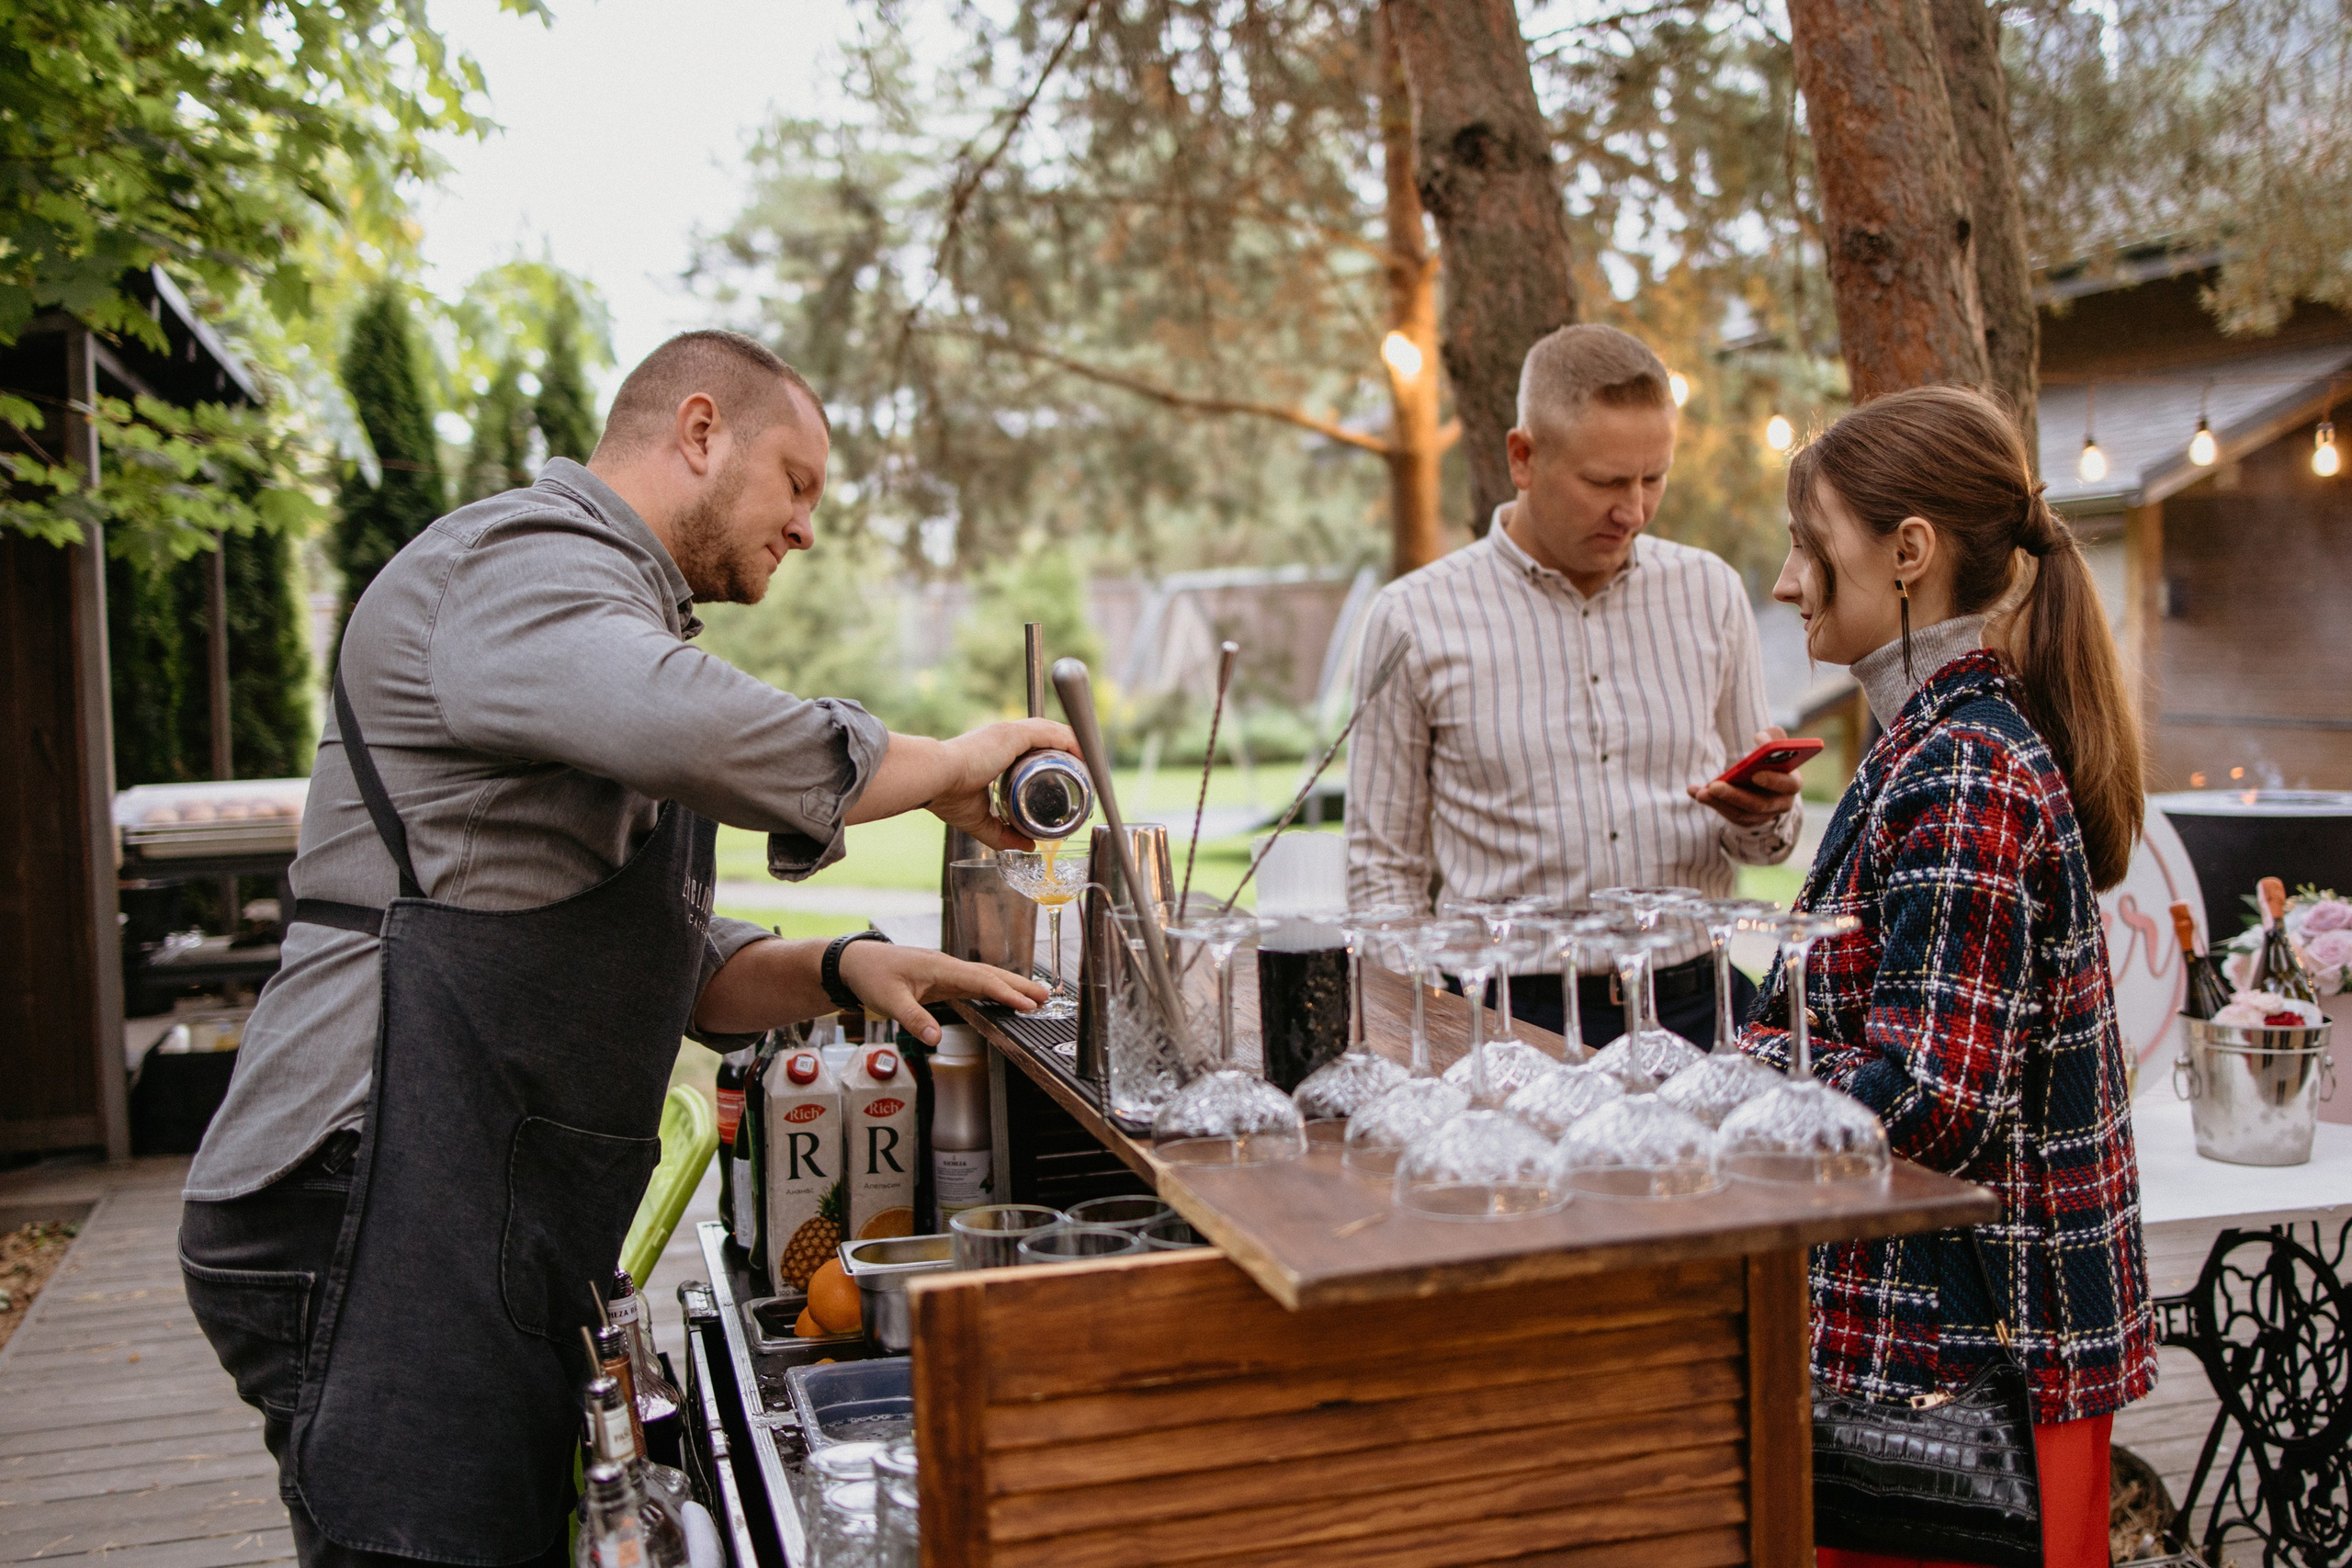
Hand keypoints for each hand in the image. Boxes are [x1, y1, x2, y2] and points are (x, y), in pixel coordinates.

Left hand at [837, 941, 1048, 1045]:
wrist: (855, 962)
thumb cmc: (871, 976)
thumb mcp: (888, 1000)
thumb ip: (913, 1019)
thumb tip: (935, 1039)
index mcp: (940, 968)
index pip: (980, 981)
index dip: (1005, 993)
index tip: (1027, 1004)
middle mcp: (947, 967)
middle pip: (990, 975)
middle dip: (1018, 986)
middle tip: (1045, 997)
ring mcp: (946, 971)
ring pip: (984, 977)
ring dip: (1009, 985)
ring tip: (1034, 996)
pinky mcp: (941, 978)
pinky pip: (974, 982)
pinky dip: (993, 988)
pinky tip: (1002, 997)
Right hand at [929, 718, 1078, 851]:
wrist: (934, 780)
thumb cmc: (947, 796)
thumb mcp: (980, 820)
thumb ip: (1003, 834)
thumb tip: (1028, 847)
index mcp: (993, 751)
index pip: (1030, 748)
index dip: (1050, 758)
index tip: (1068, 774)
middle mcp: (1002, 737)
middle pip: (1045, 739)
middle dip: (1067, 752)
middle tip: (1085, 772)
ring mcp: (1007, 733)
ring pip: (1050, 733)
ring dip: (1072, 745)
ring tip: (1089, 762)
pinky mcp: (1011, 734)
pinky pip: (1049, 732)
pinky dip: (1068, 739)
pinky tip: (1082, 751)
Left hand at [1688, 725, 1802, 829]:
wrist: (1766, 785)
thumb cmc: (1770, 761)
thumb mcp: (1776, 747)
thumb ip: (1773, 739)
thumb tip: (1761, 740)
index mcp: (1791, 783)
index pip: (1788, 784)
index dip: (1774, 780)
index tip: (1756, 774)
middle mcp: (1780, 803)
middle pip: (1758, 804)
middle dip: (1735, 795)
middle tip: (1714, 786)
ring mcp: (1762, 816)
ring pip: (1740, 813)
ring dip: (1718, 802)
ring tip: (1699, 792)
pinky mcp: (1745, 821)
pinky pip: (1727, 814)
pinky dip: (1711, 803)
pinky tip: (1694, 791)